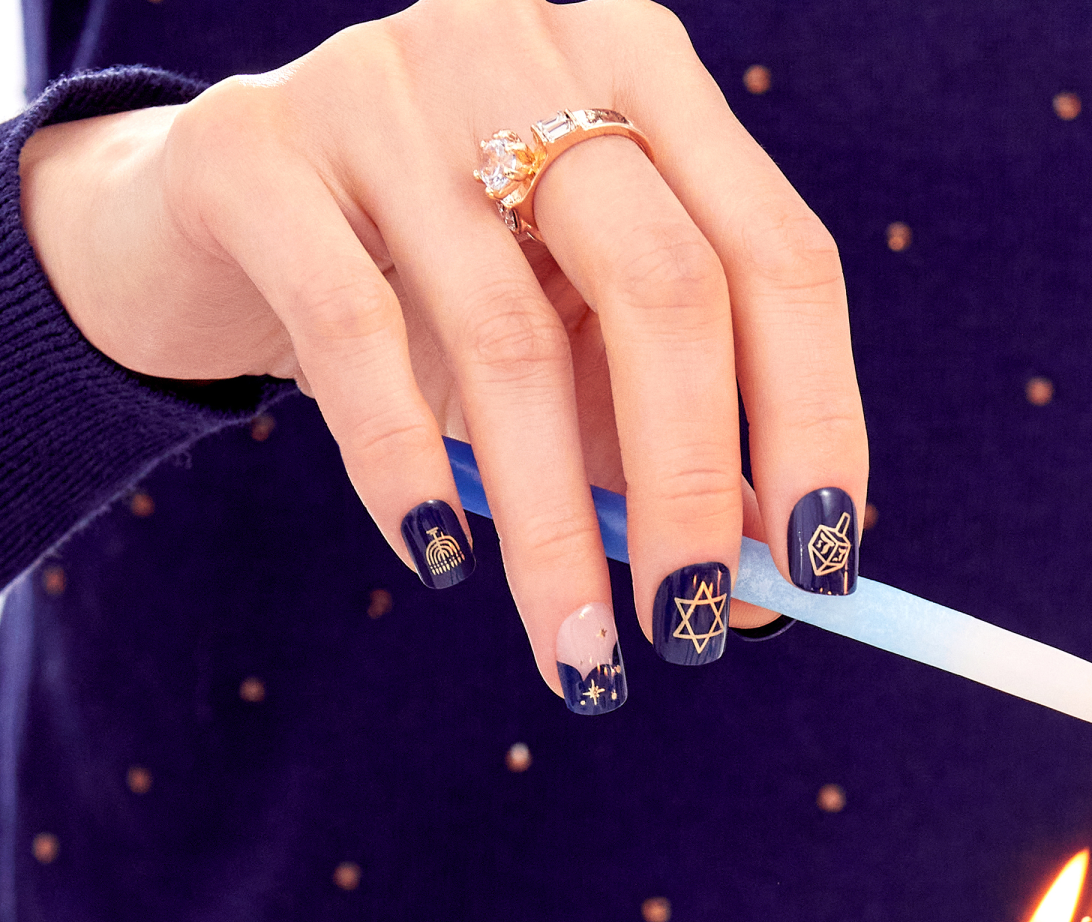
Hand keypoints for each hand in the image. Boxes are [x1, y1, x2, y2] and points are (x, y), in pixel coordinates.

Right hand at [19, 0, 866, 707]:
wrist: (229, 214)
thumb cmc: (432, 290)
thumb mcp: (571, 353)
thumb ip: (662, 449)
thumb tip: (752, 594)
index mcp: (646, 85)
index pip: (779, 258)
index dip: (816, 419)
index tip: (821, 566)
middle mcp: (533, 55)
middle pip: (666, 287)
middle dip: (689, 485)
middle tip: (687, 630)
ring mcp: (389, 89)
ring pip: (509, 339)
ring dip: (552, 530)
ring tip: (575, 650)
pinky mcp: (256, 153)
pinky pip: (355, 335)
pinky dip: (405, 468)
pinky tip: (439, 558)